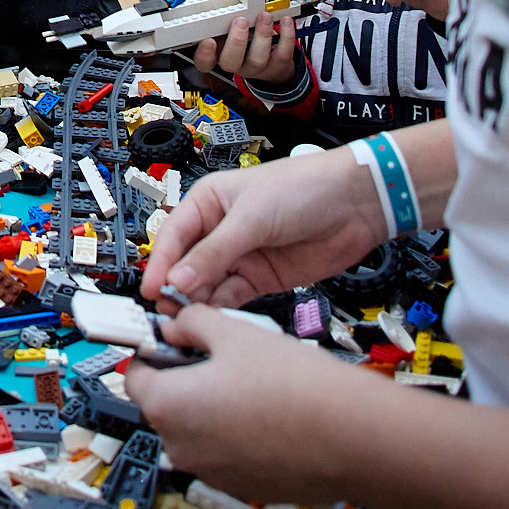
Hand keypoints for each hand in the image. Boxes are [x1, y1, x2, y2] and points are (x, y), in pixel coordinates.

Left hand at [126, 303, 400, 505]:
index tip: (170, 338)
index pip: (134, 372)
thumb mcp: (234, 332)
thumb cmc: (296, 388)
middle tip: (218, 353)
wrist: (352, 435)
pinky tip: (267, 408)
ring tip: (251, 380)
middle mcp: (181, 445)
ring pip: (196, 426)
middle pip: (165, 401)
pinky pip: (224, 449)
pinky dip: (235, 429)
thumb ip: (192, 322)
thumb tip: (177, 323)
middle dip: (185, 375)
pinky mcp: (240, 483)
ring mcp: (210, 470)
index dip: (152, 348)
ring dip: (212, 402)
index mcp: (167, 405)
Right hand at [142, 146, 388, 310]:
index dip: (160, 263)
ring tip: (189, 320)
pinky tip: (215, 319)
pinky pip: (232, 298)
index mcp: (208, 203)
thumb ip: (214, 253)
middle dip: (177, 287)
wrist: (357, 204)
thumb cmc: (304, 188)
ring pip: (206, 285)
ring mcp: (240, 256)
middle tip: (168, 312)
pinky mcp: (261, 279)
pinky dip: (222, 309)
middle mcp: (219, 230)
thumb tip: (177, 280)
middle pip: (186, 264)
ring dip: (198, 301)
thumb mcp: (252, 218)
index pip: (173, 236)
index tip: (152, 290)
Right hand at [189, 12, 296, 81]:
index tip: (208, 40)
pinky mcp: (277, 65)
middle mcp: (236, 64)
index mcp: (218, 54)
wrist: (269, 62)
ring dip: (262, 34)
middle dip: (236, 40)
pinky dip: (286, 35)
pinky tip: (285, 21)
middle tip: (240, 20)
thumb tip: (221, 4)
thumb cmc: (244, 42)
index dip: (204, 54)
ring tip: (264, 16)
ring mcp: (256, 67)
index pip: (204, 62)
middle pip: (230, 62)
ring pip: (257, 59)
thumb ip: (221, 21)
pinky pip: (282, 53)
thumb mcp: (227, 31)